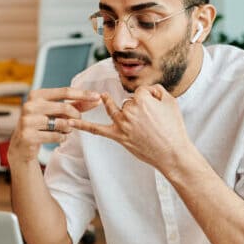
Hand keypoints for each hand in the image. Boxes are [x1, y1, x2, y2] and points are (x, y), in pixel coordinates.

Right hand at [8, 88, 100, 165]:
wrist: (22, 146)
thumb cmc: (42, 125)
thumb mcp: (56, 112)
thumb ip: (74, 105)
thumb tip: (96, 99)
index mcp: (36, 95)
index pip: (64, 91)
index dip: (83, 94)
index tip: (97, 96)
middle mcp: (30, 105)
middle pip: (65, 107)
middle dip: (77, 115)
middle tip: (79, 120)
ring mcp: (27, 121)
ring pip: (62, 123)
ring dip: (69, 128)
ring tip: (65, 130)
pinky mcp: (28, 136)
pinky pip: (56, 136)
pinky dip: (62, 138)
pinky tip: (58, 138)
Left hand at [69, 84, 191, 173]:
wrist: (172, 152)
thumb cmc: (173, 128)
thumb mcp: (171, 102)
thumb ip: (157, 90)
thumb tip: (147, 90)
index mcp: (142, 99)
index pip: (140, 91)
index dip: (149, 97)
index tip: (156, 107)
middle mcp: (130, 110)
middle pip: (127, 101)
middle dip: (137, 107)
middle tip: (151, 121)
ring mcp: (122, 123)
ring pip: (115, 109)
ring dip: (111, 104)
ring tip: (105, 98)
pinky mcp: (118, 136)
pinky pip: (97, 130)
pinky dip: (82, 125)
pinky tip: (70, 122)